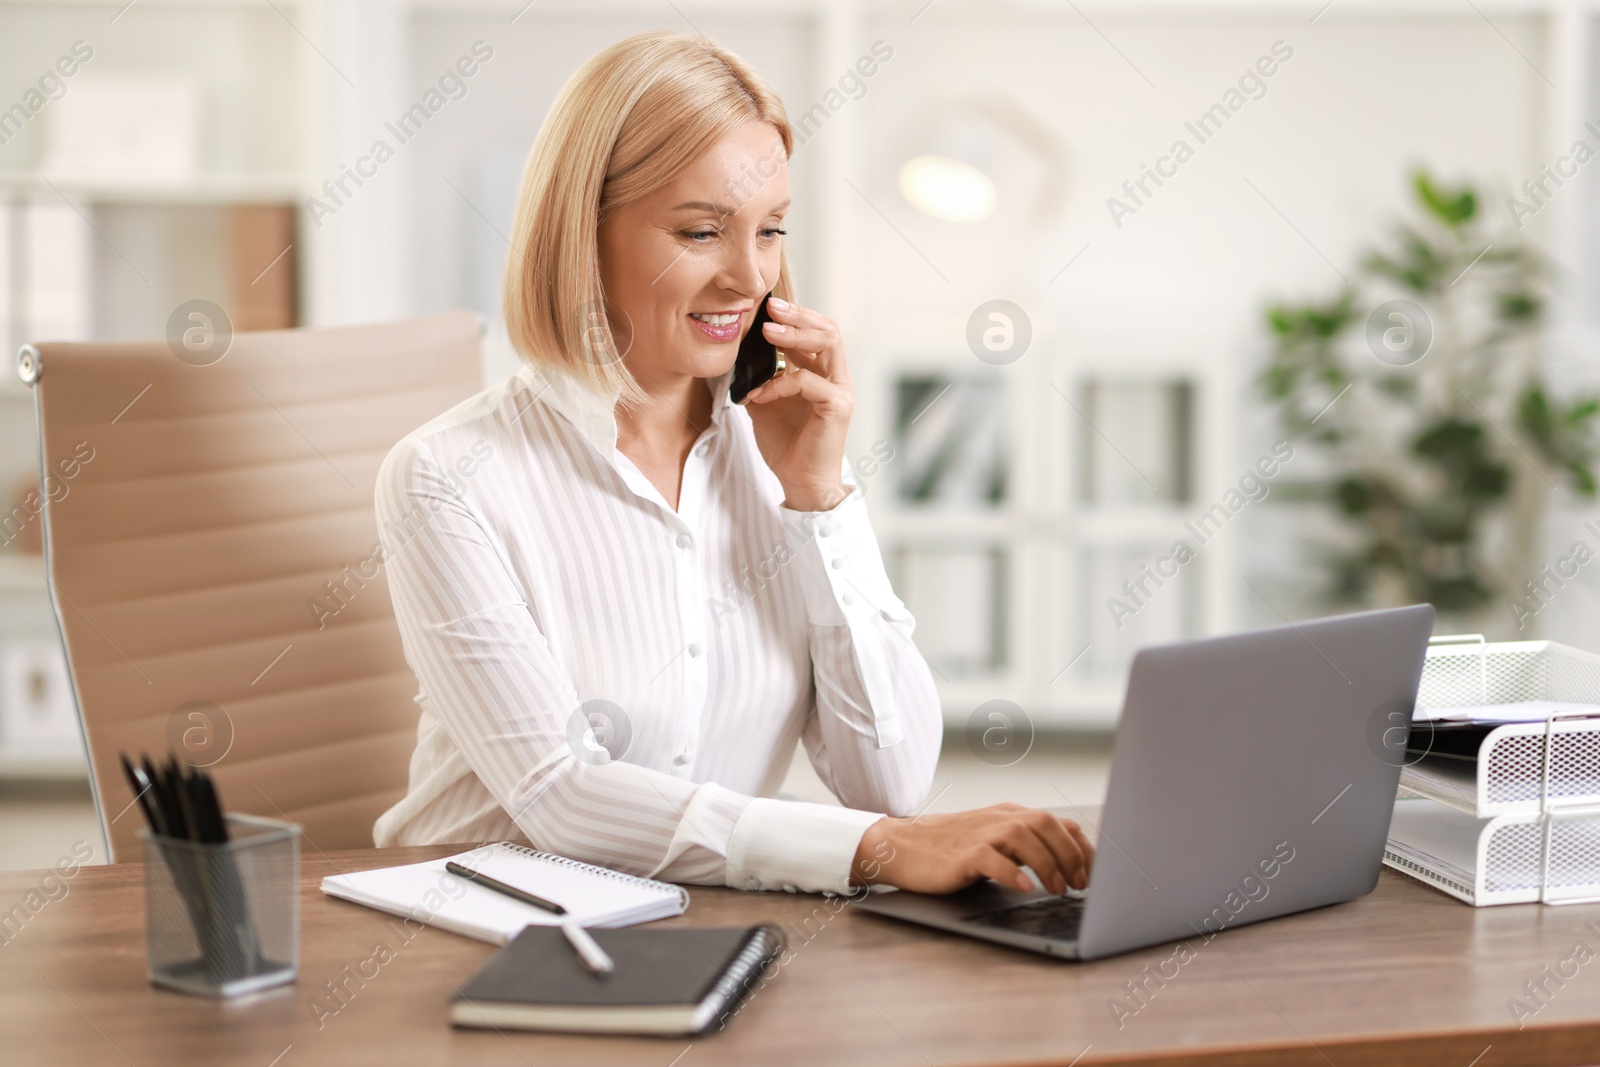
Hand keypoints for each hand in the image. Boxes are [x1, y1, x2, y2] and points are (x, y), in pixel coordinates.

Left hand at [743, 297, 853, 511]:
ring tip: (768, 332)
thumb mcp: (765, 403)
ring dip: (795, 335)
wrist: (800, 481)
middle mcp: (836, 378)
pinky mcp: (837, 407)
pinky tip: (759, 393)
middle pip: (828, 329)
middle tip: (770, 308)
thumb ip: (761, 377)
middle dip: (798, 315)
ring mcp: (840, 390)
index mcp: (822, 373)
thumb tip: (739, 354)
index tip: (766, 308)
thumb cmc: (786, 445)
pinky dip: (780, 383)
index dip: (794, 317)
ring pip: (828, 344)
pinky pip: (808, 382)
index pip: (816, 331)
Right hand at [850, 803, 1094, 895]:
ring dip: (1048, 864)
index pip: (1059, 822)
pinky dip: (1012, 873)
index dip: (1082, 848)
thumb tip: (1064, 866)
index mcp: (1010, 815)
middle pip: (1047, 824)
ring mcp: (979, 834)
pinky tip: (1024, 889)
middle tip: (1078, 885)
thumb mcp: (993, 841)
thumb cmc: (949, 848)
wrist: (901, 845)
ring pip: (1024, 837)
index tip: (1093, 874)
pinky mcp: (961, 854)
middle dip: (1070, 855)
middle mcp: (999, 819)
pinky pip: (991, 858)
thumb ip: (1023, 847)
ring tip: (1056, 889)